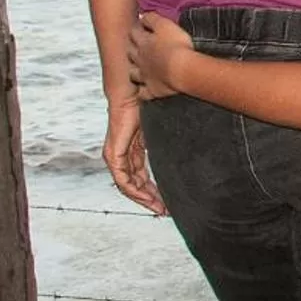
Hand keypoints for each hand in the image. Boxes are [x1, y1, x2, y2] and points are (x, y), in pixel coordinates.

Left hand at [104, 95, 166, 214]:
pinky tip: (146, 198)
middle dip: (150, 198)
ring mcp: (116, 155)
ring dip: (143, 198)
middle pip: (135, 184)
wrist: (133, 91)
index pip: (141, 175)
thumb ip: (166, 142)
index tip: (166, 200)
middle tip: (164, 210)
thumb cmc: (147, 104)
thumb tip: (187, 148)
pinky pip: (122, 180)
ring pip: (128, 185)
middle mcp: (122, 155)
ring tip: (158, 208)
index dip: (153, 189)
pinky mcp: (114, 154)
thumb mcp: (159, 129)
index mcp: (133, 149)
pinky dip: (134, 190)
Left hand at [126, 12, 191, 100]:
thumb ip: (152, 19)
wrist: (182, 69)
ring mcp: (144, 75)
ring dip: (133, 71)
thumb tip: (142, 15)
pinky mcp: (152, 90)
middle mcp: (140, 58)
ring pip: (133, 73)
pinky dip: (142, 92)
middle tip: (135, 47)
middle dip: (131, 49)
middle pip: (130, 53)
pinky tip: (143, 92)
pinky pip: (143, 93)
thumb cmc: (176, 45)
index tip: (140, 27)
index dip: (137, 29)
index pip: (135, 33)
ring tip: (136, 70)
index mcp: (144, 42)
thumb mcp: (165, 25)